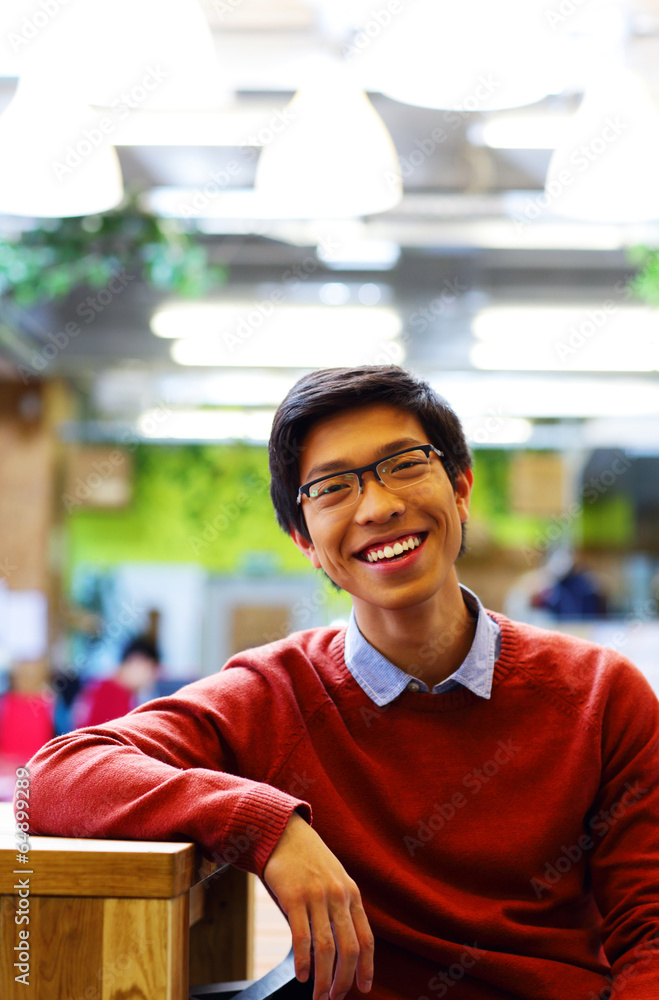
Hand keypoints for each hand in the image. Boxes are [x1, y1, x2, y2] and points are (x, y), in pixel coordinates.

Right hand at [263, 812, 373, 999]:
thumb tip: (340, 947)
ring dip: (323, 978)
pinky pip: (302, 937)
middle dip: (344, 980)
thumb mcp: (334, 878)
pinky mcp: (294, 897)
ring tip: (318, 995)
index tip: (363, 988)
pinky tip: (301, 975)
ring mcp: (317, 896)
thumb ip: (340, 907)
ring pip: (326, 948)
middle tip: (334, 998)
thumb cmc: (308, 860)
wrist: (283, 832)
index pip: (366, 939)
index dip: (366, 967)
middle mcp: (338, 896)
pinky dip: (303, 962)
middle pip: (349, 949)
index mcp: (352, 893)